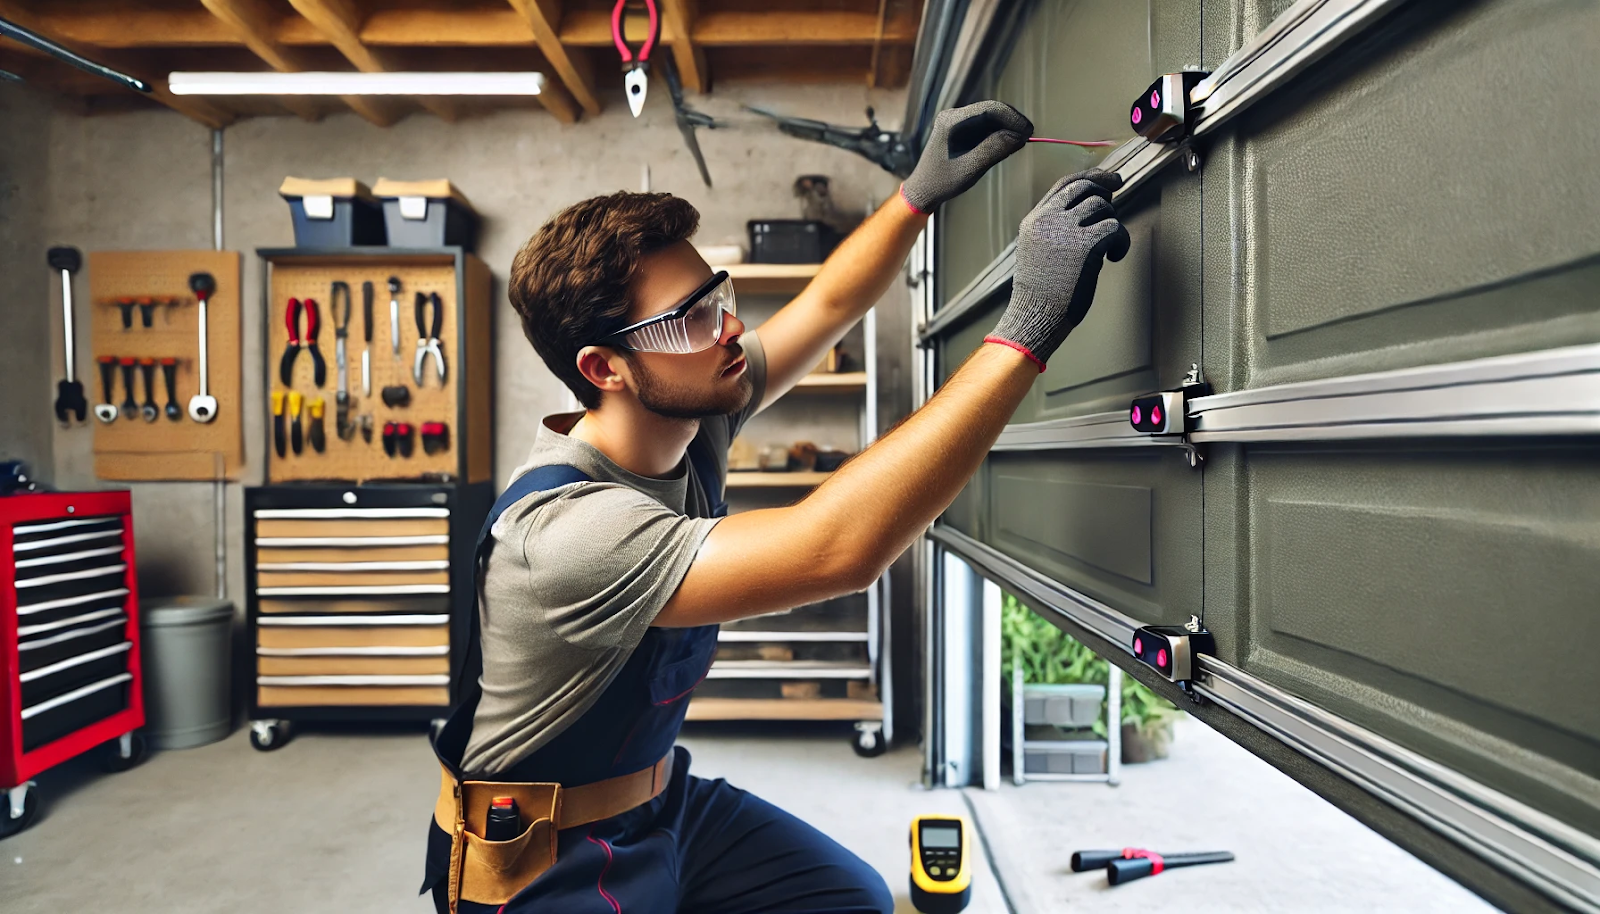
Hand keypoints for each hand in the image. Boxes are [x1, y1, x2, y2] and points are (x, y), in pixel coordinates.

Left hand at [900, 101, 1032, 213]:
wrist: (923, 190)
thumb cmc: (942, 181)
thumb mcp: (971, 168)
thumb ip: (994, 149)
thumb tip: (1019, 136)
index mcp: (952, 121)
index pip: (989, 109)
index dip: (1012, 117)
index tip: (1028, 130)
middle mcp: (954, 116)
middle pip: (991, 111)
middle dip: (1011, 122)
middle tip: (1029, 136)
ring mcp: (957, 122)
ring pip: (990, 119)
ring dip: (1006, 128)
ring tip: (1020, 141)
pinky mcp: (961, 131)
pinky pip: (985, 127)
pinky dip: (998, 134)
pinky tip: (1008, 144)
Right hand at [986, 170, 1130, 369]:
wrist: (1034, 317)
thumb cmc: (1040, 293)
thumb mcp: (1037, 252)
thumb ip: (1055, 229)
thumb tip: (1091, 210)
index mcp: (1034, 221)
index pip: (1064, 184)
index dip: (1090, 177)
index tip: (1108, 180)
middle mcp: (1047, 220)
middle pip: (1085, 187)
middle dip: (1106, 189)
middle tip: (1118, 197)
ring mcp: (1065, 230)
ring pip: (1102, 207)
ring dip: (1112, 223)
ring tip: (1108, 245)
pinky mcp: (1085, 245)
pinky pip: (1115, 228)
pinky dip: (1121, 242)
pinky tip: (1114, 257)